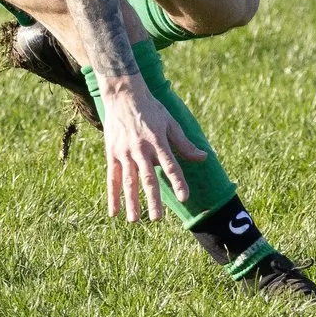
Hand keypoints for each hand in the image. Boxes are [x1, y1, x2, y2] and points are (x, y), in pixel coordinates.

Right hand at [97, 76, 207, 220]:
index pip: (171, 166)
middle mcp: (141, 149)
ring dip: (131, 202)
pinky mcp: (112, 154)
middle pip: (148, 178)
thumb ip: (185, 144)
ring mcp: (125, 153)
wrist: (124, 96)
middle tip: (157, 219)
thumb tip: (204, 158)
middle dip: (152, 199)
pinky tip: (113, 212)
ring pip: (128, 181)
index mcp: (158, 142)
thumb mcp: (171, 123)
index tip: (184, 197)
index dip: (178, 182)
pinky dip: (112, 195)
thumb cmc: (151, 110)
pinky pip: (112, 178)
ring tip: (134, 220)